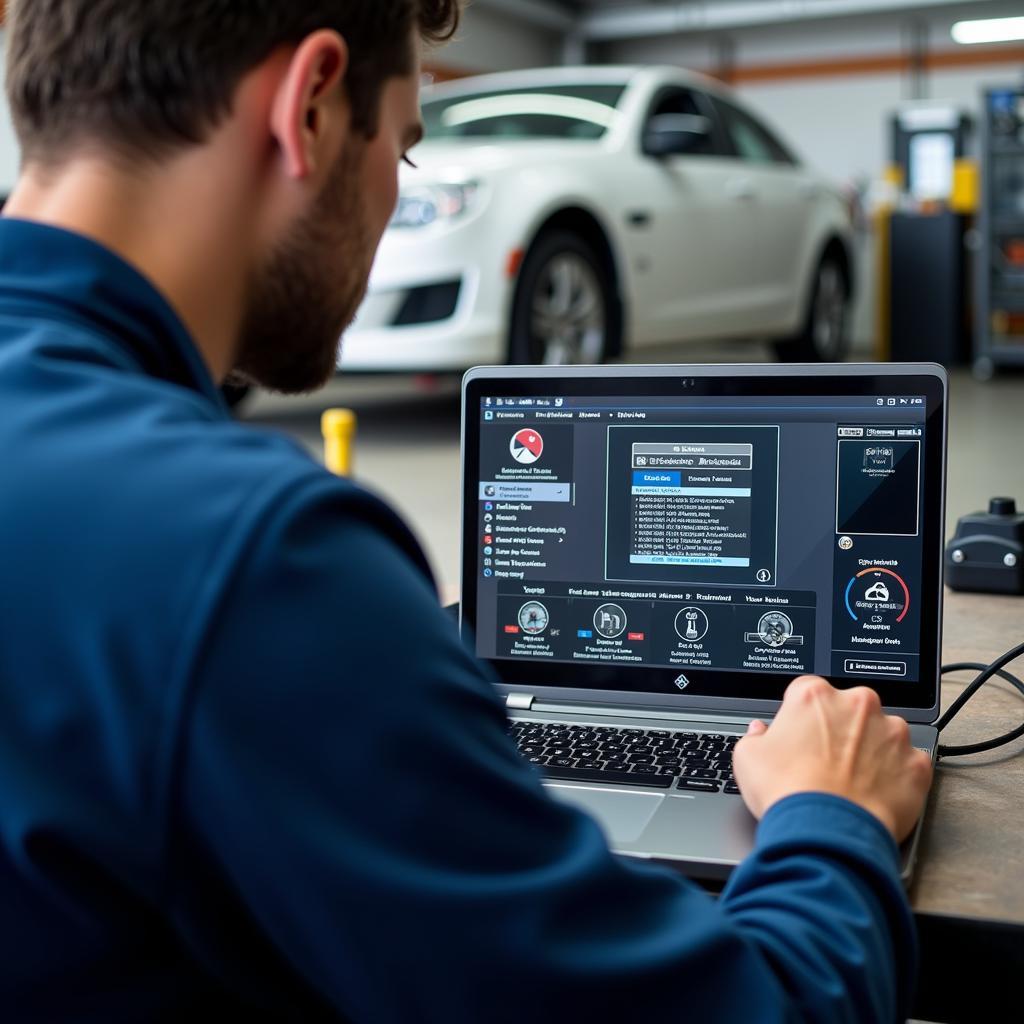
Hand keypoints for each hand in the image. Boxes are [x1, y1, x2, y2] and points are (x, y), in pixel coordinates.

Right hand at [732, 676, 932, 841]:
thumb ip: (756, 735)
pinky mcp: (916, 764)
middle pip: (850, 708)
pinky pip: (909, 764)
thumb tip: (761, 732)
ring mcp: (893, 733)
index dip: (801, 716)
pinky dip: (897, 776)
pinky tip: (876, 792)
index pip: (807, 692)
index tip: (800, 735)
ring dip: (872, 749)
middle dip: (841, 729)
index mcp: (815, 696)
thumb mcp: (747, 757)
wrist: (826, 832)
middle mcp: (859, 705)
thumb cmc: (788, 792)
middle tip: (826, 760)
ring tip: (853, 780)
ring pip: (884, 733)